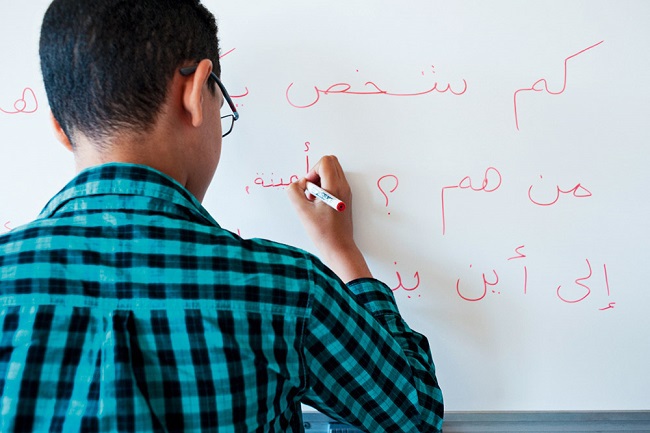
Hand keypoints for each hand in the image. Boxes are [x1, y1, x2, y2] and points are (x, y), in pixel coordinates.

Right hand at [287, 155, 371, 282]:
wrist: (339, 248)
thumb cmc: (323, 233)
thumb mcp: (302, 211)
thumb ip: (294, 192)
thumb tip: (297, 184)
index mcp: (335, 187)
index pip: (325, 161)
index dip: (312, 171)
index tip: (308, 188)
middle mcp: (343, 187)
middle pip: (331, 162)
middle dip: (316, 172)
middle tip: (311, 190)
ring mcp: (346, 192)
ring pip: (332, 172)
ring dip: (320, 180)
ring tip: (314, 198)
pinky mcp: (344, 199)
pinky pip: (334, 183)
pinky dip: (324, 187)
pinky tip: (318, 204)